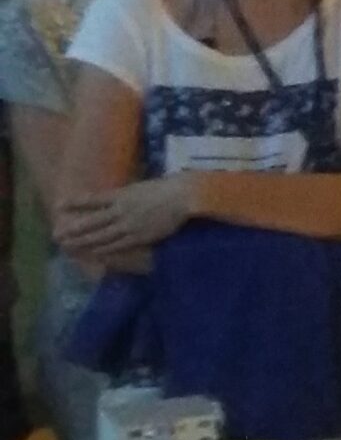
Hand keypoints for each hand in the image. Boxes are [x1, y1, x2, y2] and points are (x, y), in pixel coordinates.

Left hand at [56, 175, 197, 261]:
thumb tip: (116, 198)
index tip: (58, 205)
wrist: (186, 197)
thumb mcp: (142, 186)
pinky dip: (103, 250)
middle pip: (91, 222)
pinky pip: (117, 245)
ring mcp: (129, 225)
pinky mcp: (139, 237)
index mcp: (122, 194)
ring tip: (68, 246)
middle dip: (73, 229)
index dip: (75, 203)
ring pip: (100, 236)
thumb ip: (128, 194)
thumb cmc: (168, 188)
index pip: (93, 199)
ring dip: (83, 242)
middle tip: (56, 236)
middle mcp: (121, 210)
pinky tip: (92, 253)